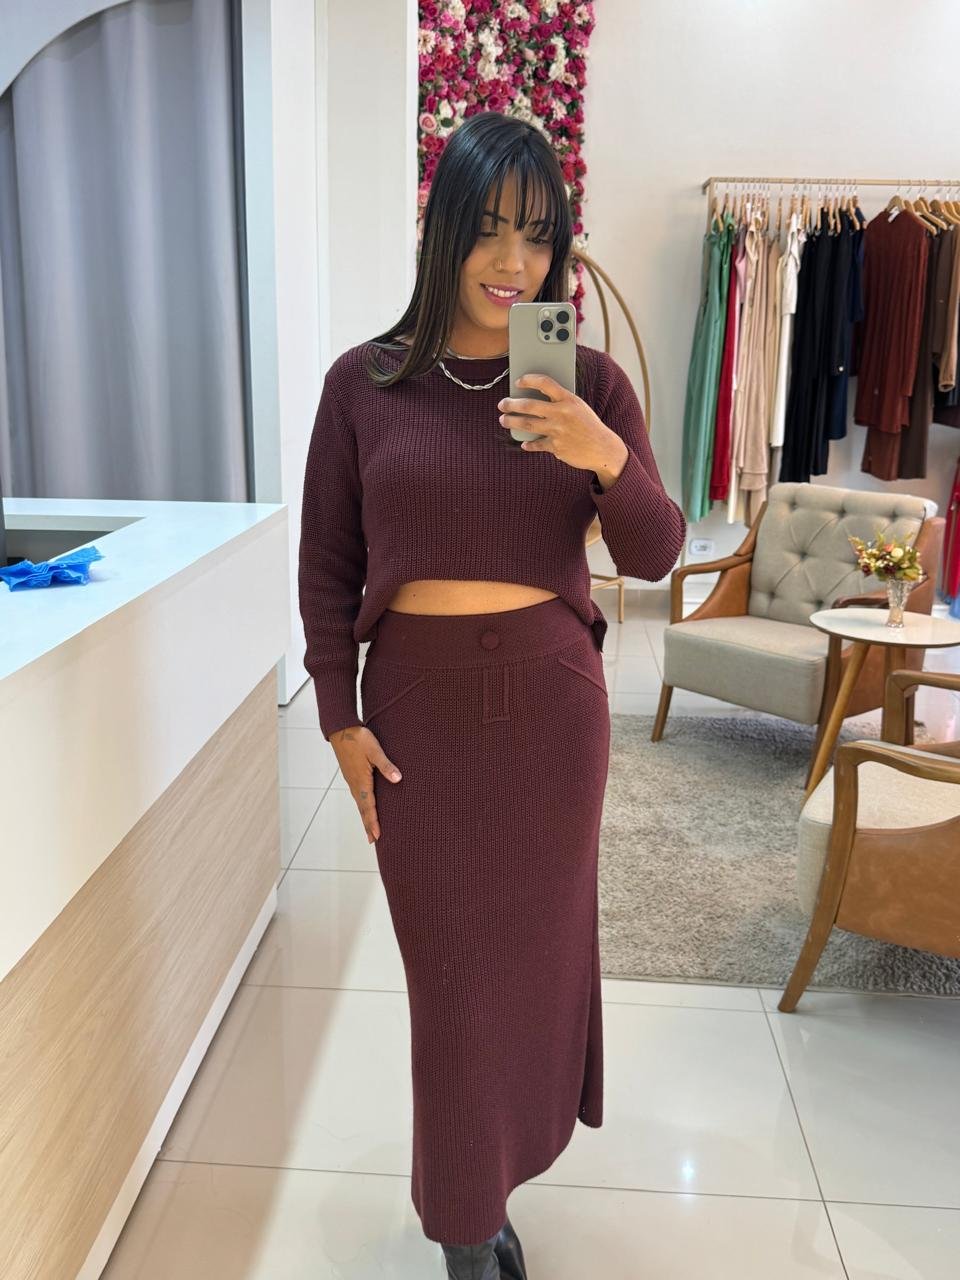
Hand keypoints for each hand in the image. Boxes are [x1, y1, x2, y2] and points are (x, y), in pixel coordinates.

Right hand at [329, 724, 402, 842]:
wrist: (341, 729)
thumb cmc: (358, 739)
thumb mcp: (375, 750)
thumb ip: (386, 765)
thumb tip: (398, 779)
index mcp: (361, 781)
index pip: (368, 807)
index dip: (373, 822)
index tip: (377, 837)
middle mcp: (355, 784)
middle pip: (363, 809)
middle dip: (368, 825)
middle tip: (372, 840)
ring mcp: (352, 780)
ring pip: (360, 803)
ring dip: (365, 816)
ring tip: (370, 828)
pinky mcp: (351, 775)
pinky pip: (358, 795)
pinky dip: (362, 805)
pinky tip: (366, 806)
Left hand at [497, 373, 624, 473]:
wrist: (603, 448)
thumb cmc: (589, 425)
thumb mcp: (579, 407)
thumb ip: (560, 402)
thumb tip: (536, 398)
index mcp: (568, 399)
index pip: (545, 383)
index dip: (529, 380)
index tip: (518, 382)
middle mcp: (562, 413)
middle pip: (529, 405)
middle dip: (511, 404)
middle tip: (502, 404)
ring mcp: (558, 431)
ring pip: (527, 424)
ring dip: (512, 422)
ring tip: (504, 420)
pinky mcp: (556, 447)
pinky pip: (536, 444)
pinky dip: (529, 444)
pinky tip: (524, 443)